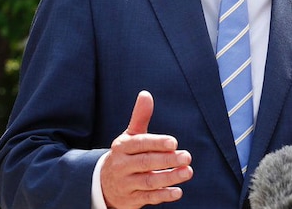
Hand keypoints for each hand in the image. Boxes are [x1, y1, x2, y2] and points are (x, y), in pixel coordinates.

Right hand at [101, 91, 193, 208]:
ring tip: (187, 172)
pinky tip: (177, 192)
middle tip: (187, 157)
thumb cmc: (125, 155)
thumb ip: (140, 117)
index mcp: (122, 147)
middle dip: (167, 160)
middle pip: (145, 162)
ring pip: (148, 181)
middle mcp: (122, 165)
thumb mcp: (130, 136)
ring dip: (169, 177)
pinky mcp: (131, 200)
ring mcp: (126, 184)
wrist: (104, 184)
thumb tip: (145, 94)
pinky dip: (163, 195)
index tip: (174, 142)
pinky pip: (148, 198)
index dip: (156, 142)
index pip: (140, 144)